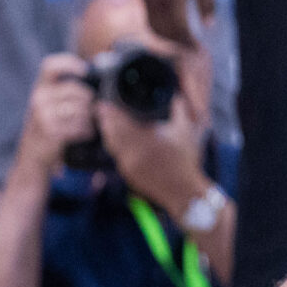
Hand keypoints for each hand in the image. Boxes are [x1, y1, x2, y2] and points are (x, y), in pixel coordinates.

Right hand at [13, 54, 94, 179]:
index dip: (69, 63)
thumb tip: (98, 80)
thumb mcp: (51, 104)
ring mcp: (42, 114)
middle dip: (90, 101)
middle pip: (77, 90)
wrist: (33, 153)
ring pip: (81, 109)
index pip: (51, 65)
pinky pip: (79, 126)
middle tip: (92, 110)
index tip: (84, 71)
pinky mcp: (50, 130)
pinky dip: (87, 131)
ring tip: (88, 124)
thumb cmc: (48, 124)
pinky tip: (85, 133)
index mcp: (40, 87)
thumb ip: (66, 90)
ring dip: (90, 118)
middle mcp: (39, 97)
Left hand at [99, 89, 210, 217]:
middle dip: (105, 120)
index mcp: (146, 140)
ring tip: (105, 122)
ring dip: (107, 132)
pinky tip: (114, 140)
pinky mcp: (128, 174)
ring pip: (111, 145)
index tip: (104, 103)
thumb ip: (179, 111)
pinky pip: (116, 156)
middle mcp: (134, 152)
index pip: (120, 123)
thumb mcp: (186, 132)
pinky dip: (113, 145)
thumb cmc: (186, 161)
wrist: (183, 191)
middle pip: (111, 133)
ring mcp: (129, 165)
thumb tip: (176, 96)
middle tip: (100, 109)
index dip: (110, 112)